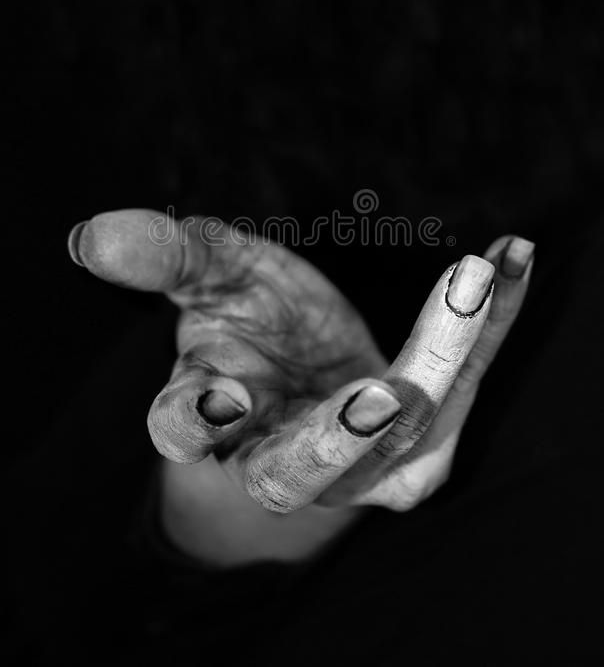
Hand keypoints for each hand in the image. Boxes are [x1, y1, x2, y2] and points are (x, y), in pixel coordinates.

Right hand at [68, 210, 533, 516]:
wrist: (309, 383)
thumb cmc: (251, 330)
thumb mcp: (213, 282)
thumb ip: (165, 258)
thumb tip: (90, 235)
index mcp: (214, 418)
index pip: (185, 432)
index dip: (192, 422)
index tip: (211, 401)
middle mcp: (285, 456)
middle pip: (302, 464)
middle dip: (338, 438)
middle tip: (381, 400)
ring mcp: (363, 465)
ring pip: (407, 426)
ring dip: (443, 352)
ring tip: (470, 281)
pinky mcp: (425, 450)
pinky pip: (466, 383)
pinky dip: (495, 324)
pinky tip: (512, 258)